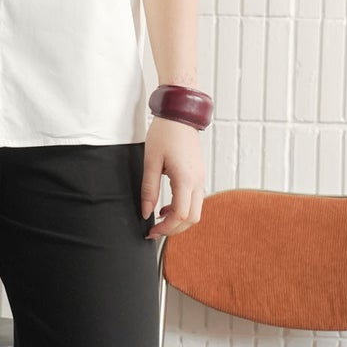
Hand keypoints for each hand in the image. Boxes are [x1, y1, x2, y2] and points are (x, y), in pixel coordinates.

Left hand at [140, 118, 204, 239]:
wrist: (180, 115)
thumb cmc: (165, 134)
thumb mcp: (150, 161)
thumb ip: (148, 190)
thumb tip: (145, 212)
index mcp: (185, 179)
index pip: (180, 215)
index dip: (166, 228)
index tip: (151, 231)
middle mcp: (197, 182)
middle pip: (192, 218)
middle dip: (174, 229)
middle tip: (155, 231)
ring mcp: (201, 178)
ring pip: (196, 211)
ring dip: (179, 220)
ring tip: (160, 218)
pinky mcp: (199, 175)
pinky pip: (196, 200)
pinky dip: (183, 209)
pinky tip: (167, 206)